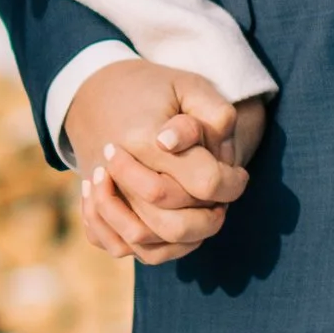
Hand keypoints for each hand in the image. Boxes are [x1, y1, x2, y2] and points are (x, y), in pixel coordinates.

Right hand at [66, 63, 267, 267]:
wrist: (93, 93)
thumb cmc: (150, 89)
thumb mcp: (188, 85)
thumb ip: (214, 113)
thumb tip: (218, 152)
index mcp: (144, 140)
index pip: (204, 181)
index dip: (232, 184)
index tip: (240, 175)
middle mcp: (118, 175)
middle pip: (175, 224)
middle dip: (209, 220)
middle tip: (221, 201)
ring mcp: (103, 196)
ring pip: (147, 243)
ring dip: (183, 238)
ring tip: (197, 214)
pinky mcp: (94, 207)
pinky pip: (117, 246)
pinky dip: (149, 247)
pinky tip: (168, 227)